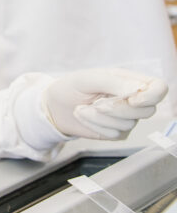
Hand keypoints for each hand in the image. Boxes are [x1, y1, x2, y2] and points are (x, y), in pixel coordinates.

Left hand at [43, 68, 167, 139]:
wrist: (54, 106)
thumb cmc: (71, 87)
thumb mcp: (87, 78)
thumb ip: (113, 82)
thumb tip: (138, 90)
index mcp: (129, 81)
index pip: (158, 88)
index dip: (153, 95)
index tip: (133, 99)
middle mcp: (133, 100)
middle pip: (147, 110)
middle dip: (119, 108)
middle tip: (96, 102)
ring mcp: (127, 118)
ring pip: (129, 123)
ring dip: (100, 117)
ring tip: (83, 107)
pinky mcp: (117, 132)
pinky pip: (115, 133)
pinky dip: (95, 125)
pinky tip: (83, 115)